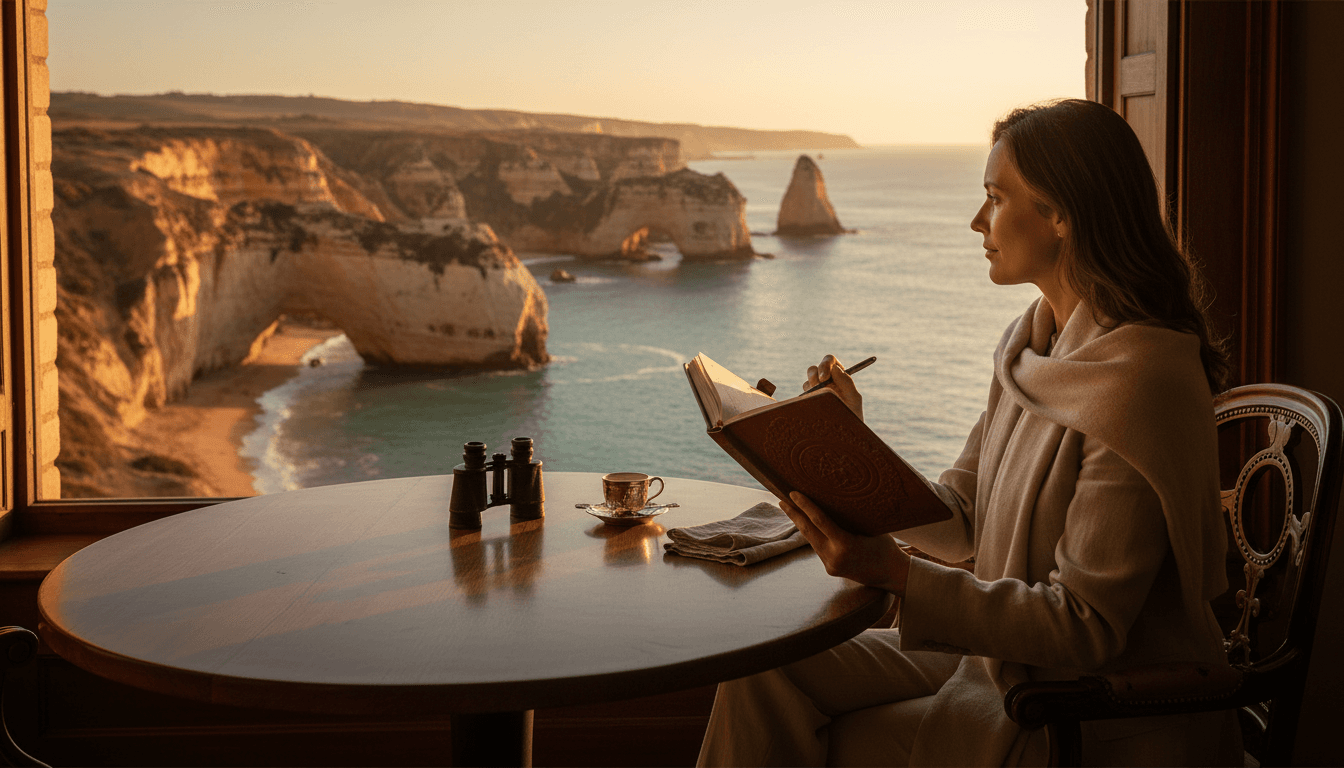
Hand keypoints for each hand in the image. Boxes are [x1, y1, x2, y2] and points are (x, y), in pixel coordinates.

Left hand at [780, 491, 909, 595]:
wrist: (892, 574)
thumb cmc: (885, 546)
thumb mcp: (871, 527)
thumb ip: (850, 518)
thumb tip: (833, 499)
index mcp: (846, 544)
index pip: (819, 520)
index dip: (804, 506)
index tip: (792, 494)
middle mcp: (834, 556)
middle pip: (807, 531)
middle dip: (793, 514)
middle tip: (781, 499)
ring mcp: (830, 565)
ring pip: (811, 540)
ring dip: (801, 525)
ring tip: (791, 509)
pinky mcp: (830, 569)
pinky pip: (818, 548)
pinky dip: (813, 535)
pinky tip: (807, 524)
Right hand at [805, 354, 863, 420]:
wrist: (843, 434)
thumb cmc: (852, 415)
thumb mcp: (854, 398)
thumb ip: (847, 382)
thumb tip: (835, 368)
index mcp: (839, 377)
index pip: (830, 361)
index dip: (826, 365)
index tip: (825, 377)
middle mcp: (827, 381)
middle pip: (816, 367)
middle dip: (816, 372)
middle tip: (820, 383)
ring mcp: (817, 389)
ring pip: (808, 378)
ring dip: (812, 383)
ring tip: (820, 395)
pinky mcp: (810, 398)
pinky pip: (805, 390)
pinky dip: (808, 394)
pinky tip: (815, 403)